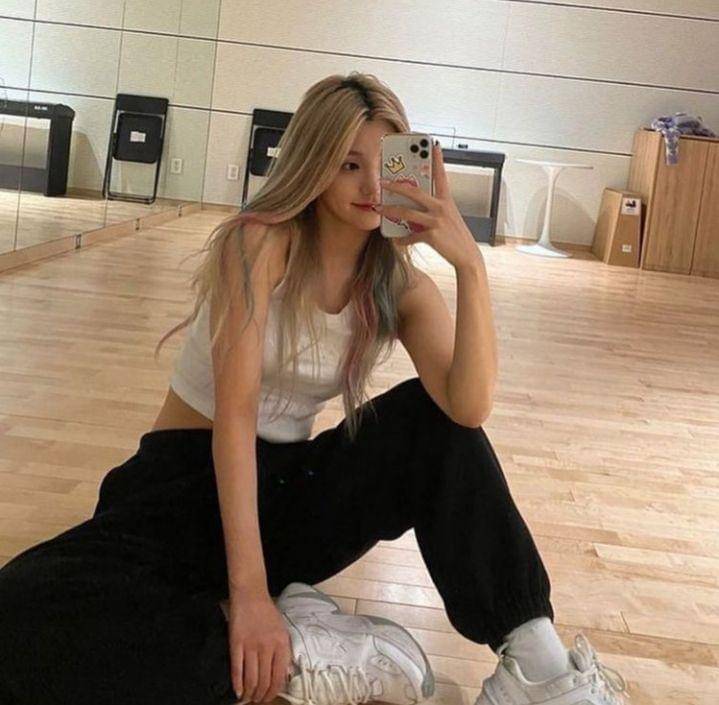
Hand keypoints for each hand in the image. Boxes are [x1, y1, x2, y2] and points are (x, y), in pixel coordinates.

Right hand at [228, 589, 292, 702]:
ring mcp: (251, 645)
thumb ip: (284, 651)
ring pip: (251, 678)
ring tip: (247, 699)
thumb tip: (286, 674)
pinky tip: (237, 692)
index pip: (279, 677)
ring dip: (249, 693)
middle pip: (264, 681)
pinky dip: (237, 684)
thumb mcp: (282, 630)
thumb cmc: (267, 613)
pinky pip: (237, 669)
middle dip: (260, 696)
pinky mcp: (236, 643)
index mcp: (281, 644)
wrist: (251, 595)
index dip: (273, 692)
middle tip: (257, 701)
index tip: (268, 697)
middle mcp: (267, 647)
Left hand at [375, 142, 481, 268]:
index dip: (438, 159)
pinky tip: (396, 241)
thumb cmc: (456, 237)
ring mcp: (437, 221)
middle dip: (396, 186)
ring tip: (378, 209)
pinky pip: (411, 236)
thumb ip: (433, 210)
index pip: (441, 175)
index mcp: (446, 200)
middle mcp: (442, 207)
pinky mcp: (432, 235)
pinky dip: (402, 240)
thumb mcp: (448, 218)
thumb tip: (412, 210)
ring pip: (407, 212)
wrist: (468, 256)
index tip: (434, 144)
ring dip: (390, 210)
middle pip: (415, 192)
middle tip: (382, 181)